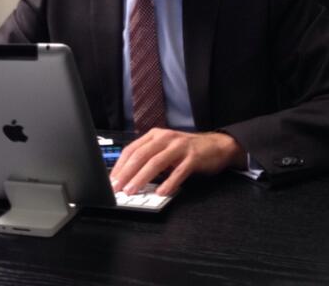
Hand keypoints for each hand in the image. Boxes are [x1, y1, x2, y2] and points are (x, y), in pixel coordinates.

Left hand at [109, 128, 246, 196]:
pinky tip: (161, 192)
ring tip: (133, 191)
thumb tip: (128, 177)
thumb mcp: (165, 149)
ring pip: (156, 162)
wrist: (217, 146)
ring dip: (142, 178)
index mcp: (155, 135)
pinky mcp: (193, 157)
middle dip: (127, 173)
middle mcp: (166, 138)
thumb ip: (149, 158)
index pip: (132, 149)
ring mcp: (180, 147)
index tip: (111, 180)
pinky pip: (179, 171)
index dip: (120, 165)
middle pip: (141, 155)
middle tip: (117, 188)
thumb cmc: (187, 150)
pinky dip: (169, 182)